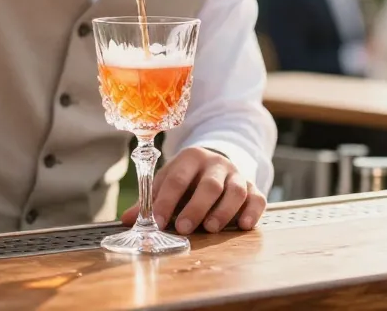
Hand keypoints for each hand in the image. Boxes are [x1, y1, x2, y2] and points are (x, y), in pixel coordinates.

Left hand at [121, 147, 265, 234]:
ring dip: (223, 210)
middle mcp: (215, 164)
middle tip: (184, 227)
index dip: (166, 200)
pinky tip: (242, 225)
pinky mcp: (253, 187)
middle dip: (196, 207)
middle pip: (209, 184)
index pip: (177, 179)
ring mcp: (236, 174)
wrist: (216, 163)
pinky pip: (257, 198)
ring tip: (211, 228)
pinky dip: (252, 212)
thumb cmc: (188, 178)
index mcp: (190, 158)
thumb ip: (150, 200)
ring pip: (235, 190)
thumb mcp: (167, 182)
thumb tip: (128, 219)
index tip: (157, 221)